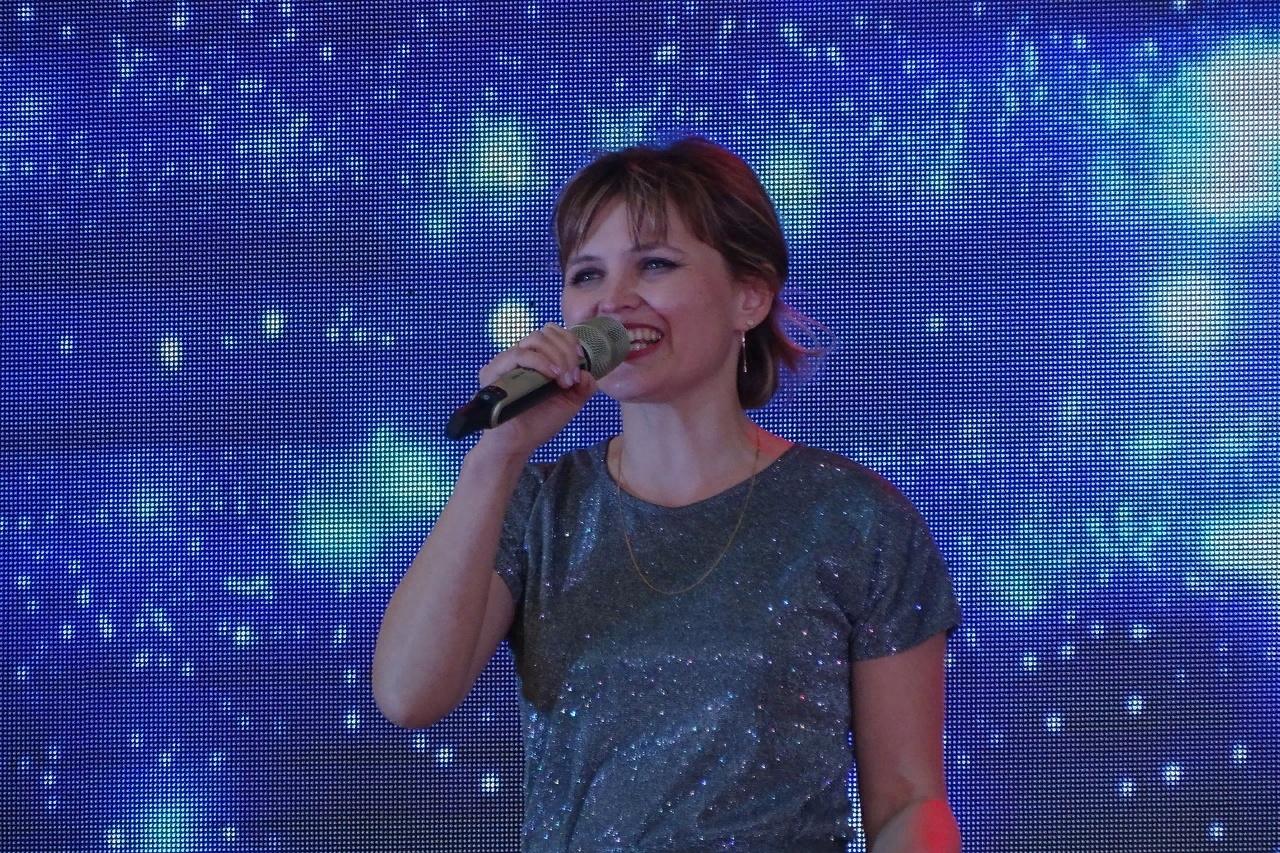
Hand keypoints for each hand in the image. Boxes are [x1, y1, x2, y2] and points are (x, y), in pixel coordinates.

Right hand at [472, 324, 596, 458]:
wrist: (518, 445)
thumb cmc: (539, 423)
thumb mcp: (570, 403)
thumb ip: (583, 386)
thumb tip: (588, 371)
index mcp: (536, 359)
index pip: (551, 333)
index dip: (569, 340)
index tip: (581, 359)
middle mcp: (520, 356)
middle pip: (545, 333)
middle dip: (566, 351)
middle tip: (573, 377)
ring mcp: (505, 362)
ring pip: (534, 340)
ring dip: (556, 356)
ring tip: (564, 380)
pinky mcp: (493, 371)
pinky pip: (518, 355)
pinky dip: (540, 362)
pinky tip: (552, 376)